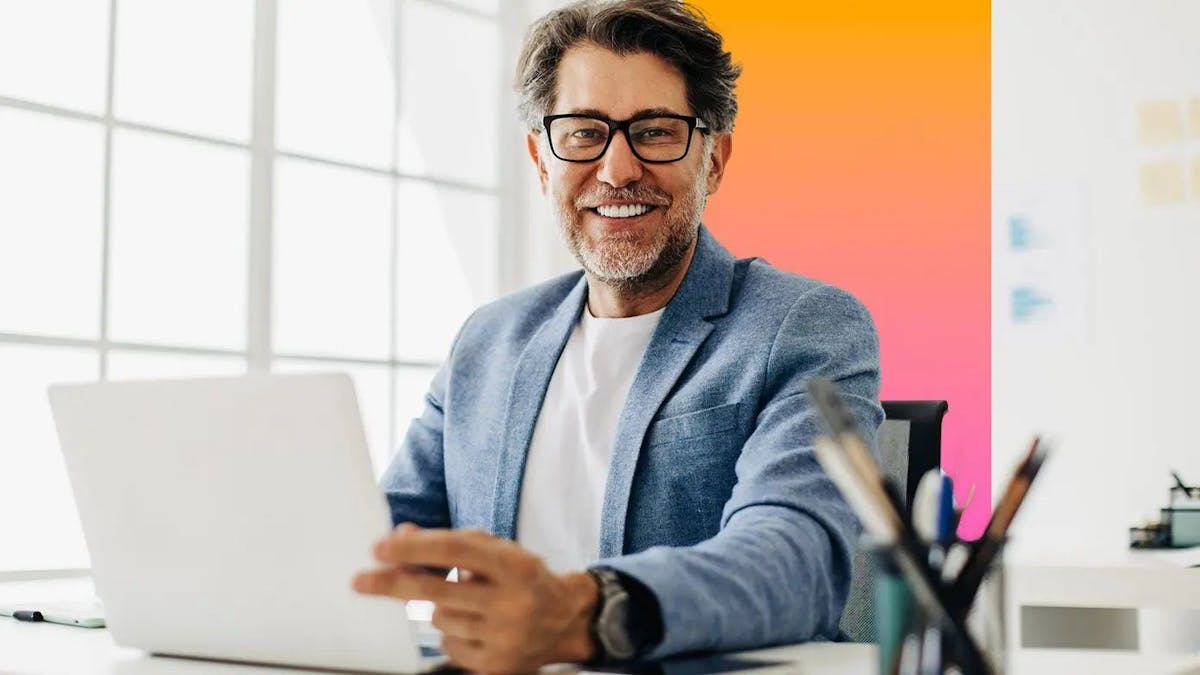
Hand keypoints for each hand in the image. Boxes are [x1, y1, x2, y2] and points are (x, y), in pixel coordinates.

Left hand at [352, 524, 598, 672]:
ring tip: (468, 603)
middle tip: (360, 580)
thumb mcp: (497, 551)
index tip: (380, 548)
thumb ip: (451, 543)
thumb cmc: (524, 578)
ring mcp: (505, 638)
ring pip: (439, 620)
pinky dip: (452, 634)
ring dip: (438, 608)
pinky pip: (449, 646)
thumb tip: (402, 538)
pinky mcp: (497, 666)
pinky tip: (475, 626)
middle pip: (437, 592)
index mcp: (515, 565)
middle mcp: (512, 602)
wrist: (568, 619)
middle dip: (393, 584)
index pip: (456, 552)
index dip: (414, 549)